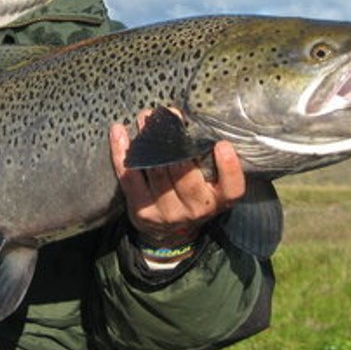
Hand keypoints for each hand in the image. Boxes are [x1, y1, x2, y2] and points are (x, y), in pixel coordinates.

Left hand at [109, 109, 245, 246]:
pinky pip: (129, 178)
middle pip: (184, 174)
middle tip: (165, 116)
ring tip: (144, 118)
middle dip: (172, 141)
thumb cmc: (191, 195)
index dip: (229, 168)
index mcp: (218, 200)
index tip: (222, 145)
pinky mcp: (142, 210)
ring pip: (156, 171)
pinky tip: (118, 132)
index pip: (232, 188)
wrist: (169, 233)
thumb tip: (187, 120)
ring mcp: (167, 212)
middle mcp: (195, 208)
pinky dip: (121, 153)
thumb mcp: (210, 185)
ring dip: (147, 140)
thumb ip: (207, 160)